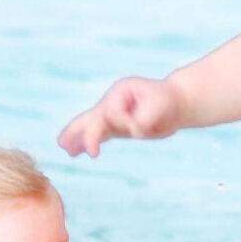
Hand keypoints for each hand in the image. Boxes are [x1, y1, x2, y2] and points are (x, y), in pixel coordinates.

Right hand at [58, 77, 182, 157]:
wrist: (177, 102)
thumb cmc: (169, 102)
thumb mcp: (160, 108)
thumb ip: (144, 120)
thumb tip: (132, 130)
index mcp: (121, 90)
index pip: (112, 112)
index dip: (125, 122)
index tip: (143, 125)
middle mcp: (113, 101)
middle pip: (92, 117)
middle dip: (83, 132)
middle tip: (67, 147)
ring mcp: (113, 112)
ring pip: (90, 125)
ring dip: (76, 136)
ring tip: (63, 146)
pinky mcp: (117, 125)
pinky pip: (98, 132)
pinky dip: (87, 141)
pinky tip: (75, 151)